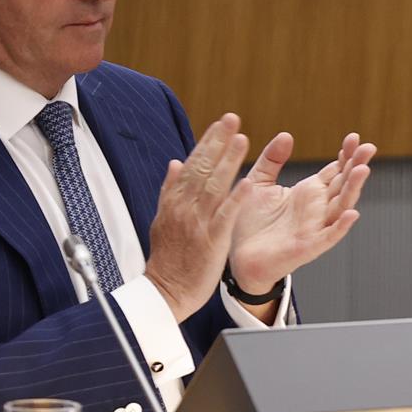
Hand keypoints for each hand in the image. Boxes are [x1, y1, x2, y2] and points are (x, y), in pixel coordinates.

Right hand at [145, 115, 251, 321]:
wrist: (164, 293)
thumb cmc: (168, 259)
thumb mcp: (162, 220)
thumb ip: (170, 190)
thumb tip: (174, 163)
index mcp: (175, 202)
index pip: (192, 164)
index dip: (208, 142)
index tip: (222, 123)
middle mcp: (184, 208)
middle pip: (202, 168)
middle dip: (218, 142)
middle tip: (232, 119)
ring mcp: (197, 223)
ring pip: (214, 186)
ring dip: (228, 162)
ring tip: (242, 140)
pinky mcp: (211, 241)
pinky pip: (225, 217)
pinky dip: (236, 200)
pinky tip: (249, 184)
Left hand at [227, 131, 375, 299]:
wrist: (238, 257)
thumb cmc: (250, 223)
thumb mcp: (259, 182)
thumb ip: (272, 159)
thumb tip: (286, 135)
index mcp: (309, 192)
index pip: (336, 170)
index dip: (346, 155)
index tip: (353, 137)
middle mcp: (317, 208)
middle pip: (344, 183)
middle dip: (357, 165)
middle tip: (368, 147)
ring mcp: (315, 226)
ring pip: (342, 205)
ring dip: (354, 188)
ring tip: (362, 169)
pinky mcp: (308, 246)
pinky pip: (329, 236)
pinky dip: (341, 226)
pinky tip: (352, 213)